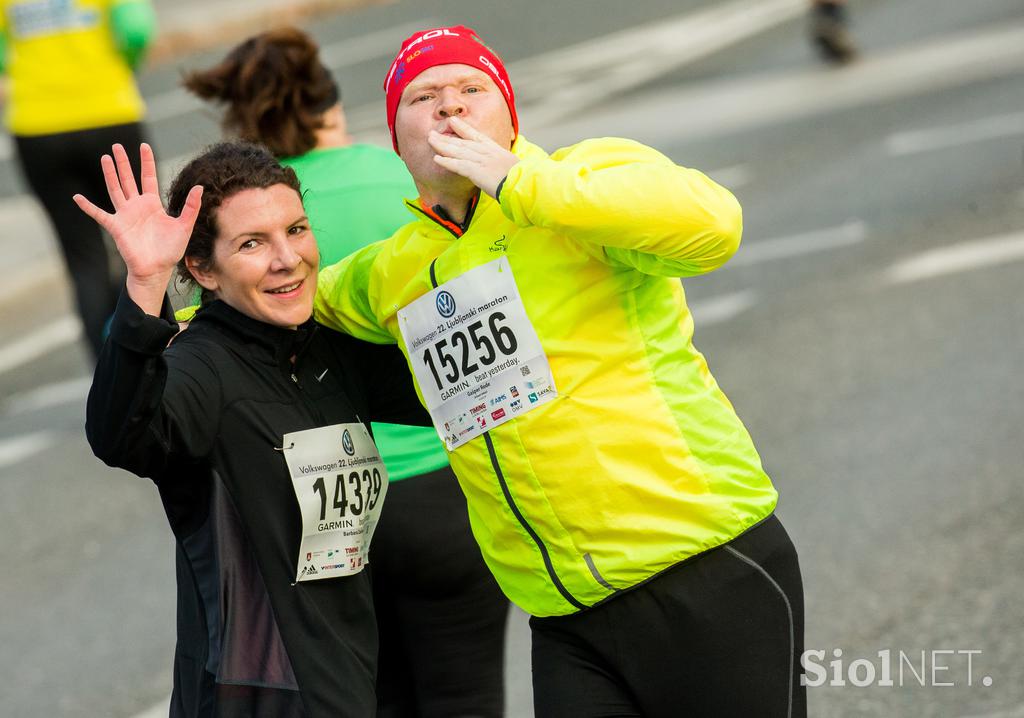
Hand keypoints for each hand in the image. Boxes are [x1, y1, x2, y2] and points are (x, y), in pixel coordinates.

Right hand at [74, 143, 202, 288]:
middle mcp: (137, 206)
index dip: (146, 162)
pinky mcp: (116, 227)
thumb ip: (191, 207)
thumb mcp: (184, 226)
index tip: (143, 146)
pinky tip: (77, 198)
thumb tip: (199, 188)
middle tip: (117, 145)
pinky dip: (88, 207)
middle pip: (128, 179)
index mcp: (152, 205)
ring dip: (110, 174)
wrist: (157, 269)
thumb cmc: (170, 250)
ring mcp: (125, 215)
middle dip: (123, 163)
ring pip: (115, 189)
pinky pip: (99, 214)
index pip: (148, 177)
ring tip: (105, 158)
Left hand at [428, 117, 518, 198]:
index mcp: (496, 150)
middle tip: (432, 132)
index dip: (463, 129)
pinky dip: (447, 162)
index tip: (453, 122)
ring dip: (442, 145)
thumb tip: (505, 172)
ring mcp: (481, 161)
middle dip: (447, 137)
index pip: (477, 136)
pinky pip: (458, 165)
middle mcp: (487, 152)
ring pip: (458, 151)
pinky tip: (436, 159)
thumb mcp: (515, 168)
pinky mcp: (477, 171)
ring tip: (430, 140)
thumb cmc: (523, 179)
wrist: (525, 184)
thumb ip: (505, 167)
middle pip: (463, 142)